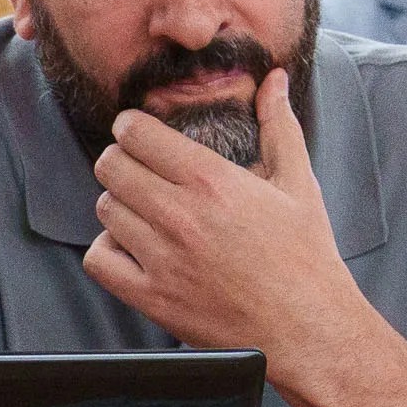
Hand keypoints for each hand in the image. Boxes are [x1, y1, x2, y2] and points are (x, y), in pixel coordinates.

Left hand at [81, 70, 369, 368]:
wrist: (307, 327)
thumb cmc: (305, 255)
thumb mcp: (298, 182)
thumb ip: (278, 125)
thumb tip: (274, 80)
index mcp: (213, 181)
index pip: (137, 134)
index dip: (131, 128)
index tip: (137, 133)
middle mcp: (181, 216)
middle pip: (110, 167)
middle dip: (121, 161)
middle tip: (138, 169)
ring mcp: (162, 259)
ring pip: (104, 209)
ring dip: (119, 205)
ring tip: (145, 210)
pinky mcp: (151, 297)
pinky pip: (98, 259)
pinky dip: (107, 250)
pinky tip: (133, 247)